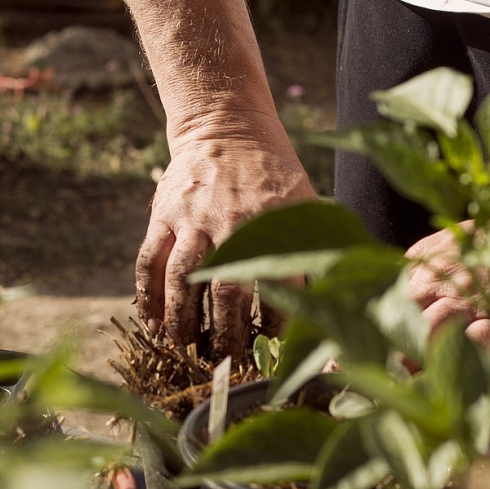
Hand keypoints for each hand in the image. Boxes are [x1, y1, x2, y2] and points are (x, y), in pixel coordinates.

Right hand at [136, 129, 315, 361]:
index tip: (273, 352)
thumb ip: (314, 243)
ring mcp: (193, 220)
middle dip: (224, 334)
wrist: (227, 126)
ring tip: (184, 350)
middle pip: (225, 291)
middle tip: (224, 363)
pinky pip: (150, 261)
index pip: (279, 285)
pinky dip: (147, 296)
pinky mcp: (164, 215)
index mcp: (273, 224)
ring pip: (182, 280)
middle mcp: (231, 224)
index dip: (276, 325)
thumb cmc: (273, 171)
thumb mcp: (304, 200)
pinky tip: (151, 323)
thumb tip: (341, 290)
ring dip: (182, 321)